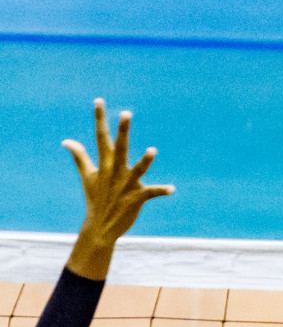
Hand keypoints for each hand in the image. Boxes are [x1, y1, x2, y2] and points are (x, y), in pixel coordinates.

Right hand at [61, 99, 174, 280]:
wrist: (100, 226)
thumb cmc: (96, 199)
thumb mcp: (87, 176)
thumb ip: (79, 157)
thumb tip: (66, 141)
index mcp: (104, 164)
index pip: (101, 137)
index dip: (100, 119)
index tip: (99, 100)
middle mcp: (115, 172)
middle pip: (120, 147)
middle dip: (123, 131)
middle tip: (126, 113)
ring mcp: (125, 185)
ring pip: (137, 169)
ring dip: (145, 161)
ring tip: (153, 150)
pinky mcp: (135, 198)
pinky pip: (150, 193)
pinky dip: (161, 190)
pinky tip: (172, 189)